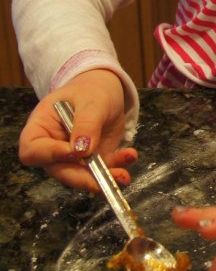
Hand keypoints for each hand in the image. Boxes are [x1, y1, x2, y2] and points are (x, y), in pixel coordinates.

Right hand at [18, 68, 136, 191]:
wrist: (106, 91)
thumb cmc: (90, 90)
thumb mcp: (90, 101)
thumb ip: (86, 124)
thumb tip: (82, 151)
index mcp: (40, 128)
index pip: (32, 150)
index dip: (50, 155)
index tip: (73, 152)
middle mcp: (52, 148)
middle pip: (59, 170)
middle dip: (82, 178)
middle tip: (102, 180)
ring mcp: (72, 158)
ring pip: (82, 176)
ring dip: (103, 178)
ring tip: (123, 174)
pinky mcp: (92, 162)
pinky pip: (102, 171)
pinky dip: (116, 168)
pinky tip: (129, 156)